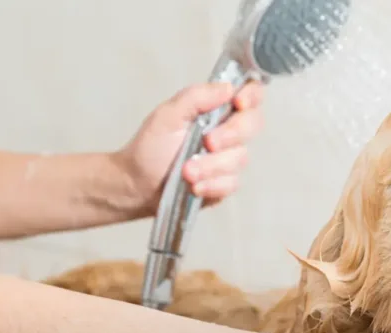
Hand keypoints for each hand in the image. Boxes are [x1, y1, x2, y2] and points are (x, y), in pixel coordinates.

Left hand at [115, 82, 264, 212]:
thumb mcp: (168, 115)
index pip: (250, 94)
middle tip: (208, 142)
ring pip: (240, 158)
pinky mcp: (226, 183)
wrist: (138, 184)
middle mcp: (229, 131)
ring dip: (211, 166)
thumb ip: (197, 97)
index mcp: (217, 108)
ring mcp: (229, 158)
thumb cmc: (151, 147)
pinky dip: (212, 185)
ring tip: (186, 172)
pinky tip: (194, 186)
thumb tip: (228, 88)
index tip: (238, 103)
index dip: (252, 95)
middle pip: (253, 124)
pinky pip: (232, 183)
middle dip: (231, 134)